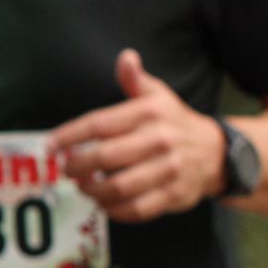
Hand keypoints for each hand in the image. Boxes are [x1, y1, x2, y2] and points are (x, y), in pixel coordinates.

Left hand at [52, 50, 225, 222]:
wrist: (216, 152)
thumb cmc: (175, 123)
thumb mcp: (159, 96)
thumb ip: (136, 80)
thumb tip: (126, 57)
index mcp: (152, 112)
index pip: (100, 123)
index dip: (69, 135)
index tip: (51, 145)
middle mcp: (161, 139)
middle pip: (105, 157)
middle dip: (77, 166)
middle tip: (67, 169)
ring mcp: (170, 169)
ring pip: (118, 186)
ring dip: (92, 190)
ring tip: (84, 186)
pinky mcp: (174, 194)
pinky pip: (135, 209)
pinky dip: (113, 210)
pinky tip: (105, 202)